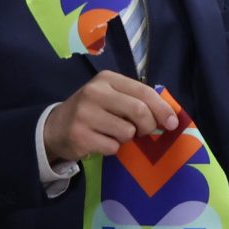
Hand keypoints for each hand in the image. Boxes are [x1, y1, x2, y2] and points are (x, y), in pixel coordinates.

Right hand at [42, 73, 177, 167]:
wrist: (55, 127)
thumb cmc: (93, 111)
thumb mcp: (112, 97)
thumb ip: (138, 101)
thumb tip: (170, 118)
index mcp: (107, 79)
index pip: (144, 92)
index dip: (162, 109)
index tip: (172, 124)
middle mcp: (94, 92)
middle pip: (139, 111)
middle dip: (148, 126)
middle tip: (143, 132)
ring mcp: (85, 114)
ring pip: (127, 132)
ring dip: (127, 138)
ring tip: (113, 134)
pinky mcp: (79, 135)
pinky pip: (112, 147)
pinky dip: (112, 148)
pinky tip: (100, 141)